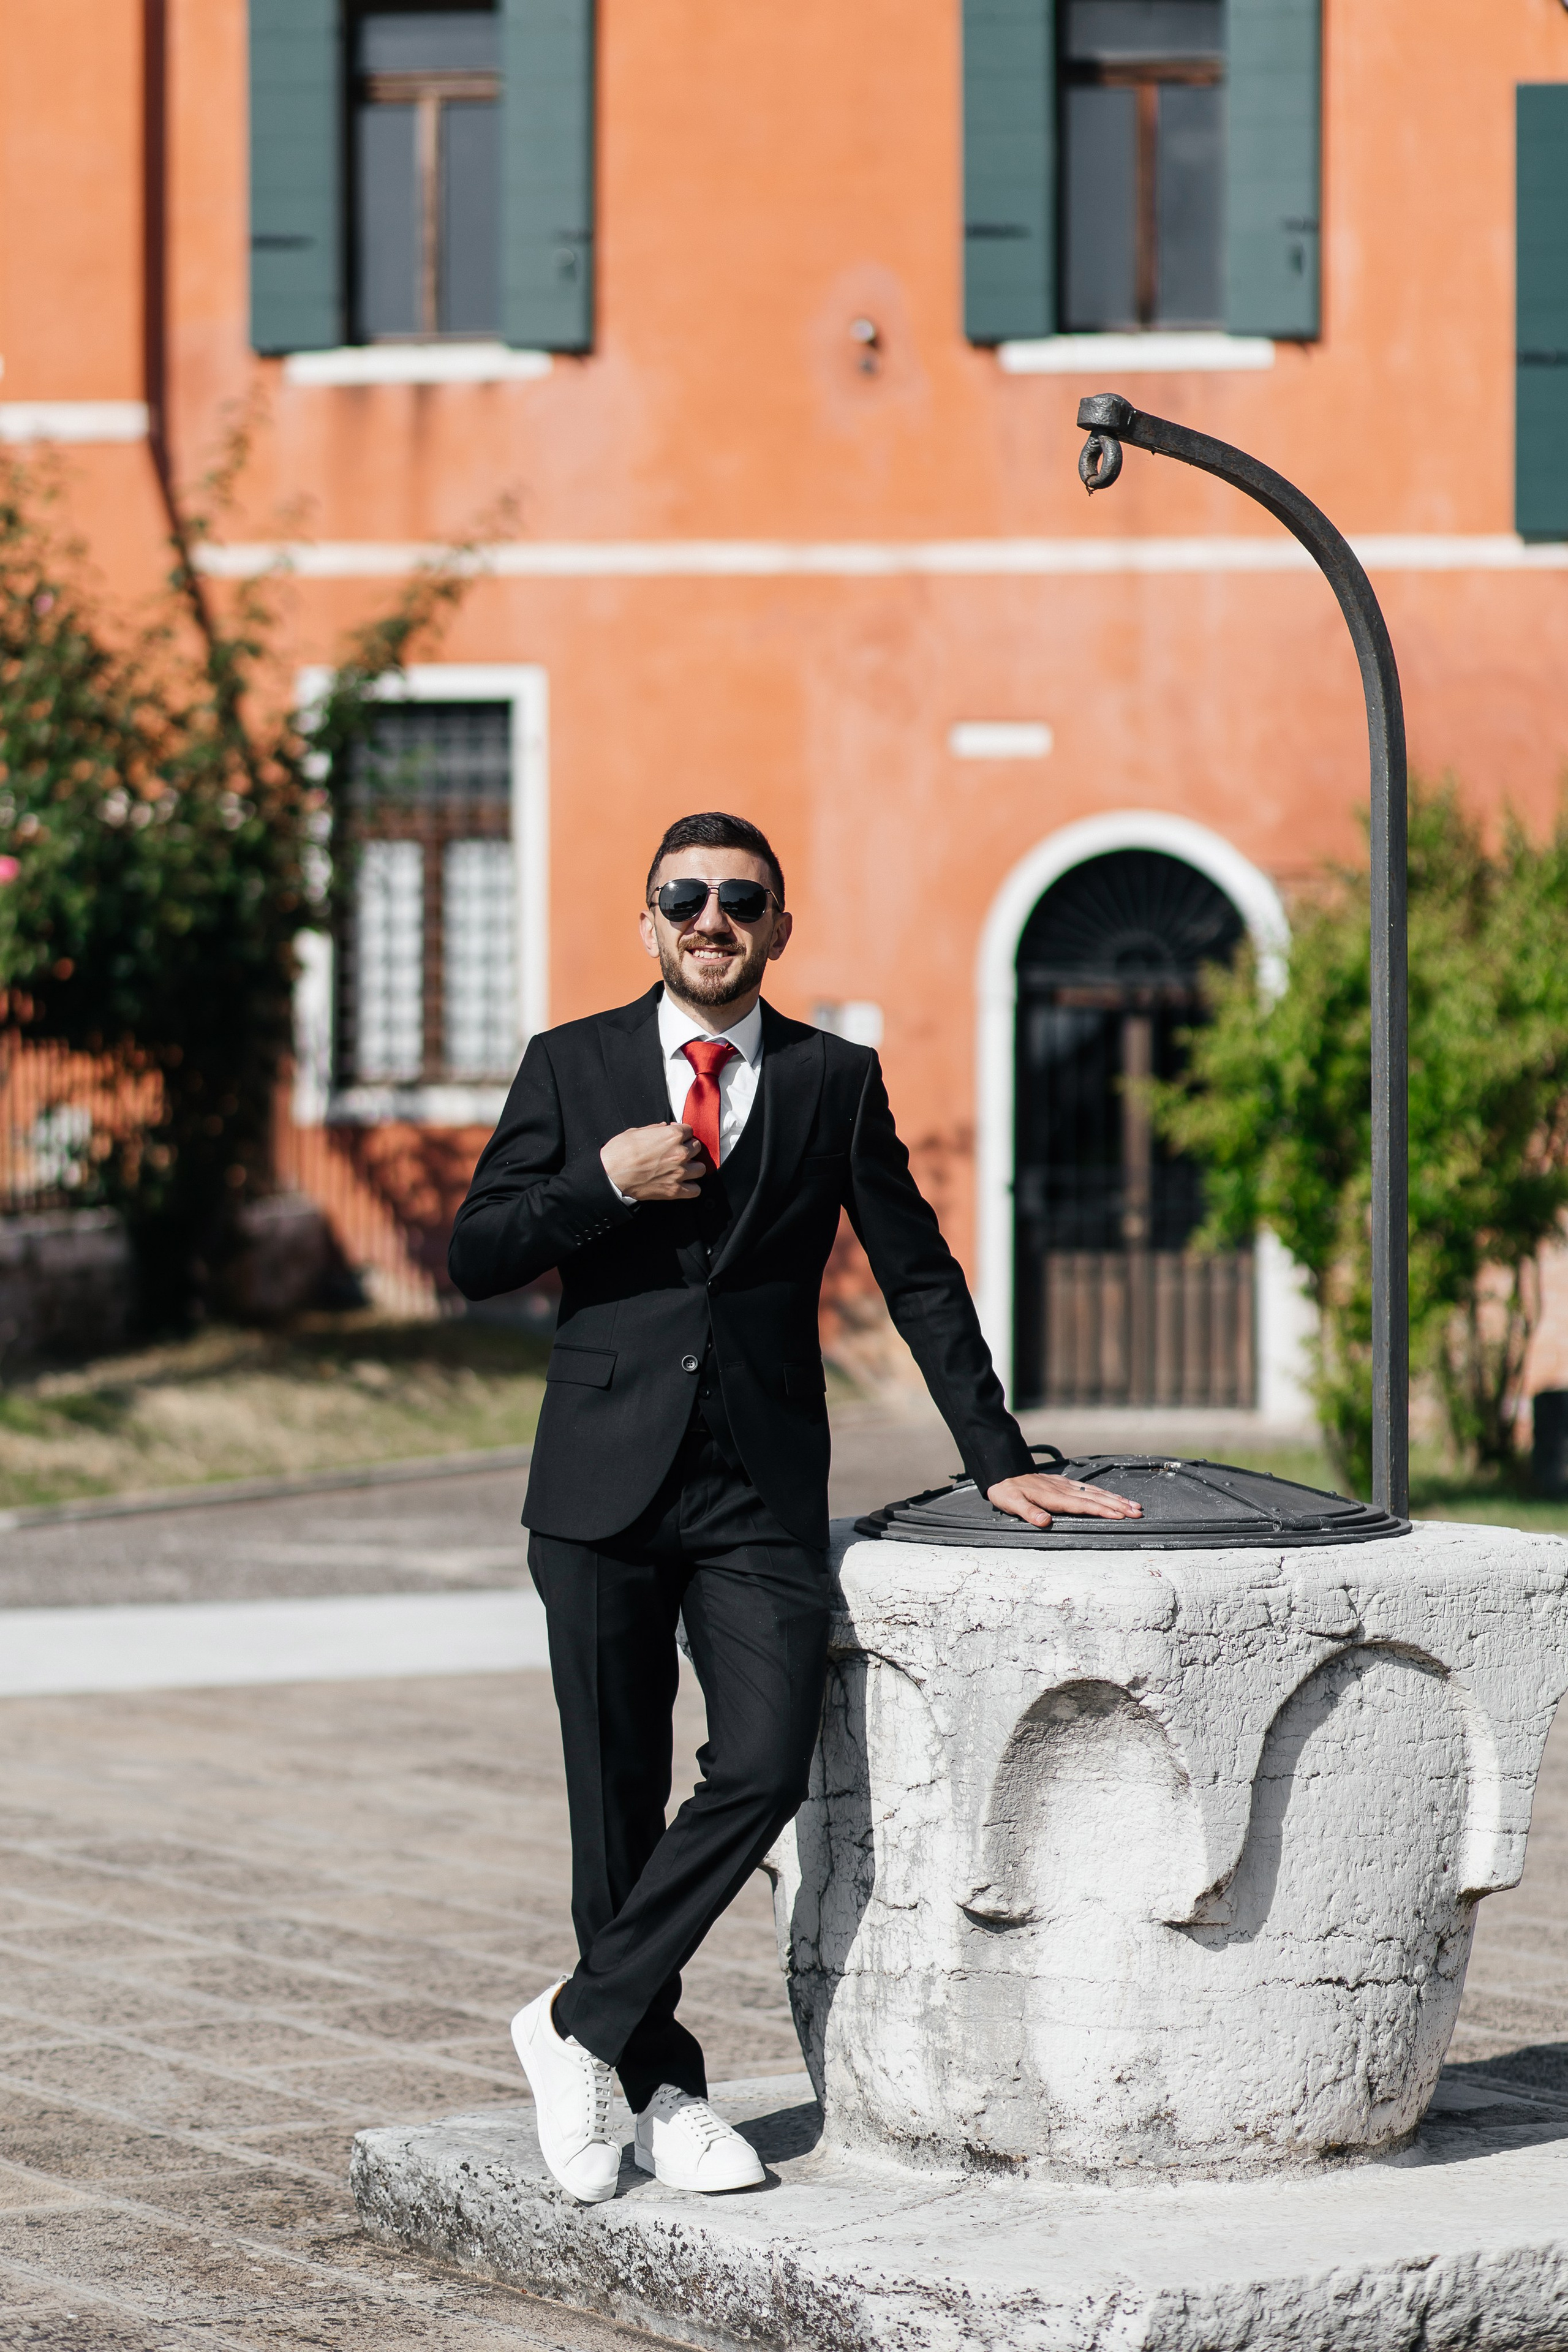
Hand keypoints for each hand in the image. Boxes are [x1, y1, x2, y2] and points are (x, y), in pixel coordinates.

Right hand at [601, 1122, 705, 1201]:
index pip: (689, 1130)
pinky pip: (695, 1190)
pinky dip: (691, 1188)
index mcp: (672, 1135)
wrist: (610, 1174)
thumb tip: (664, 1127)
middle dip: (688, 1148)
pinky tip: (684, 1184)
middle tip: (677, 1152)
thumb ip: (655, 1129)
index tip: (676, 1137)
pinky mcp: (674, 1190)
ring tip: (683, 1168)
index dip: (681, 1133)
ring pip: (700, 1168)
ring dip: (693, 1167)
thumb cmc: (620, 1152)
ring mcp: (679, 1173)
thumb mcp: (636, 1132)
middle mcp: (680, 1153)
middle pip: (697, 1148)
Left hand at [984, 1472, 1143, 1531]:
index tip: (1120, 1515)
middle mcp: (1064, 1489)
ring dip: (1116, 1499)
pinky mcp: (1064, 1483)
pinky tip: (1113, 1496)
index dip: (1103, 1510)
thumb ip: (1029, 1512)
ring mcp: (1066, 1485)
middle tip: (1137, 1512)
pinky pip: (1089, 1489)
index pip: (1084, 1505)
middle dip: (1118, 1505)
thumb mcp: (1012, 1503)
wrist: (1004, 1472)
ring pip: (1096, 1492)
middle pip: (1096, 1498)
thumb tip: (1044, 1522)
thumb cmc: (1008, 1491)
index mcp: (1054, 1497)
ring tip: (1134, 1505)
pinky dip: (1104, 1493)